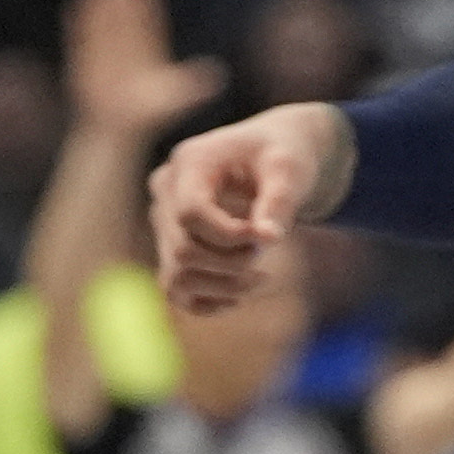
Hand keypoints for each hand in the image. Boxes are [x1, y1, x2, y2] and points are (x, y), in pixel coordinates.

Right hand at [63, 0, 222, 138]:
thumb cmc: (146, 114)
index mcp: (148, 53)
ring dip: (99, 4)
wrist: (116, 130)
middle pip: (124, 18)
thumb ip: (190, 86)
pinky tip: (74, 6)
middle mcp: (127, 51)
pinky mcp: (85, 65)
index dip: (146, 3)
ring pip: (102, 25)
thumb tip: (217, 75)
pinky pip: (80, 41)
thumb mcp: (170, 99)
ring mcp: (105, 56)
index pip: (148, 23)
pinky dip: (77, 25)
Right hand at [148, 102, 349, 313]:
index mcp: (189, 162)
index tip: (268, 235)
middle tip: (267, 250)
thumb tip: (268, 240)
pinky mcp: (171, 243)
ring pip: (175, 275)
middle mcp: (165, 191)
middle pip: (183, 249)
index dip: (230, 235)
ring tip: (262, 278)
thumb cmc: (284, 152)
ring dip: (221, 287)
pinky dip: (205, 301)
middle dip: (232, 262)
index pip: (190, 214)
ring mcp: (163, 220)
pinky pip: (173, 287)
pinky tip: (239, 296)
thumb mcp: (290, 167)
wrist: (274, 153)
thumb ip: (279, 200)